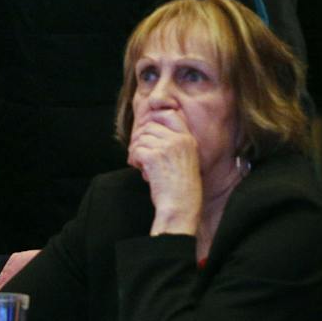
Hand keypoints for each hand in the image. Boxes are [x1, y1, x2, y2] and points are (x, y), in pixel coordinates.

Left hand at [127, 113, 202, 234]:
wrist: (181, 206)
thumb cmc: (182, 187)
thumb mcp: (186, 159)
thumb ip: (174, 143)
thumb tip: (148, 129)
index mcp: (188, 139)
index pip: (169, 113)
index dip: (154, 118)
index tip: (148, 130)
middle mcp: (179, 140)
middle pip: (150, 126)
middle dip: (141, 138)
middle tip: (140, 152)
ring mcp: (167, 147)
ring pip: (141, 137)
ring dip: (136, 149)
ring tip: (139, 162)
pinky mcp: (154, 157)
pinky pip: (136, 149)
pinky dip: (134, 159)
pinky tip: (138, 167)